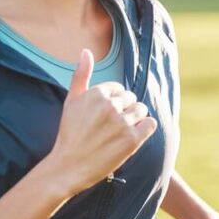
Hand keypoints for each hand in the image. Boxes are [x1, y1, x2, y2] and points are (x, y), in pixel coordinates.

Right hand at [48, 49, 156, 194]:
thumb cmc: (69, 133)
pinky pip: (151, 124)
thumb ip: (81, 75)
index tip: (103, 116)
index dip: (113, 102)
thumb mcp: (71, 101)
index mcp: (97, 93)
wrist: (67, 167)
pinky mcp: (132, 140)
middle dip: (124, 110)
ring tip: (120, 131)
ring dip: (135, 118)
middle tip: (111, 126)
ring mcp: (122, 123)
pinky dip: (146, 128)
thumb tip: (86, 51)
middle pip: (131, 98)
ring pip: (142, 109)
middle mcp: (110, 105)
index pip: (118, 88)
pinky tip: (135, 135)